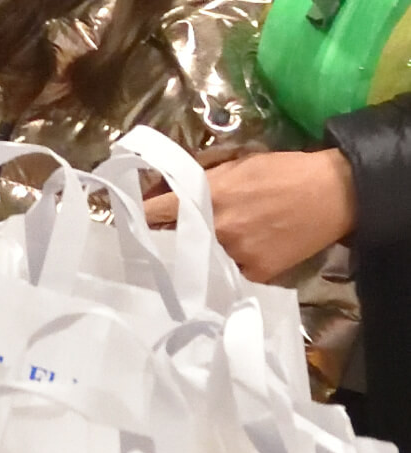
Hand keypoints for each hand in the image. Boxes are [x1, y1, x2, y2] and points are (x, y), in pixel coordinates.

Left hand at [144, 149, 354, 283]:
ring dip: (183, 266)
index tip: (122, 226)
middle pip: (168, 244)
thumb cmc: (283, 172)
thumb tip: (164, 192)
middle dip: (154, 247)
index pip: (154, 212)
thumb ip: (200, 181)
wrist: (334, 193)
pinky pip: (224, 281)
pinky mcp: (255, 274)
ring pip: (194, 267)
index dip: (135, 220)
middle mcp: (216, 228)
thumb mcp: (236, 165)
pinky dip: (216, 279)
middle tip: (139, 254)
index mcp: (207, 196)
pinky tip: (208, 282)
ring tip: (170, 272)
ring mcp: (235, 254)